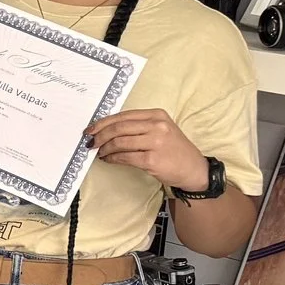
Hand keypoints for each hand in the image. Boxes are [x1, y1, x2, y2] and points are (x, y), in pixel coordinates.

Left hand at [86, 109, 207, 188]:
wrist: (194, 169)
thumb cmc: (173, 150)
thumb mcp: (160, 130)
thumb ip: (137, 127)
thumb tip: (106, 130)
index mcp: (157, 115)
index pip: (123, 116)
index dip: (103, 123)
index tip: (90, 129)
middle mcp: (157, 125)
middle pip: (118, 128)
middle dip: (100, 136)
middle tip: (90, 142)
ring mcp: (155, 142)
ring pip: (119, 142)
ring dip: (105, 149)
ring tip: (100, 153)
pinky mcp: (152, 159)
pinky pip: (124, 157)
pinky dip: (112, 158)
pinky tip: (108, 159)